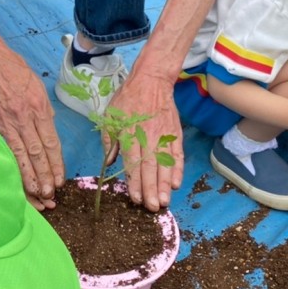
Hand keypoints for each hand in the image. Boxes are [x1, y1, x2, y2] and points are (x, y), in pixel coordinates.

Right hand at [0, 42, 63, 202]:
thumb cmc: (16, 72)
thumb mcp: (39, 88)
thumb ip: (45, 113)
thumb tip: (48, 134)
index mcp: (39, 107)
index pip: (51, 143)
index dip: (56, 164)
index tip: (60, 180)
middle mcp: (23, 117)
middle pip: (36, 154)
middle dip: (44, 177)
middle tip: (50, 196)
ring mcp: (4, 122)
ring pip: (18, 156)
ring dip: (28, 178)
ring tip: (35, 196)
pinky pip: (1, 149)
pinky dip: (8, 166)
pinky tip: (12, 180)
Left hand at [105, 71, 183, 211]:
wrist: (151, 80)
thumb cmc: (127, 100)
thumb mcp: (110, 116)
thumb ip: (109, 140)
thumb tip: (110, 162)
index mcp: (129, 133)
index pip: (132, 162)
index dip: (134, 182)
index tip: (135, 198)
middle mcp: (147, 137)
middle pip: (149, 167)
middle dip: (150, 189)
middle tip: (152, 207)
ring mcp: (163, 135)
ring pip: (165, 163)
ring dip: (164, 184)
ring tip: (164, 201)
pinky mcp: (174, 133)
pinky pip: (177, 154)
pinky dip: (178, 169)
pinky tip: (176, 183)